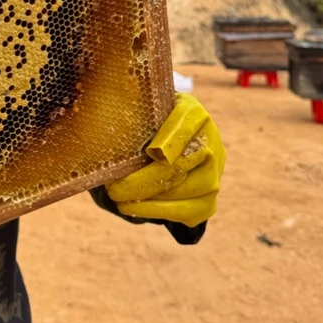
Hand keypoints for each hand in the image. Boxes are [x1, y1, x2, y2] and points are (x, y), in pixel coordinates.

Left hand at [105, 93, 224, 227]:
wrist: (176, 148)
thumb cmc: (152, 125)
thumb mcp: (147, 110)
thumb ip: (136, 113)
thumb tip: (108, 119)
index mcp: (195, 114)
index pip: (185, 125)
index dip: (169, 140)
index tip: (149, 152)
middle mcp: (212, 144)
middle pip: (181, 165)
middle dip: (145, 179)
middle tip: (114, 187)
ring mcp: (214, 175)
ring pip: (184, 191)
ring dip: (149, 199)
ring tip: (119, 199)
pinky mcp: (208, 202)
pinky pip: (187, 212)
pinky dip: (157, 211)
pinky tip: (134, 208)